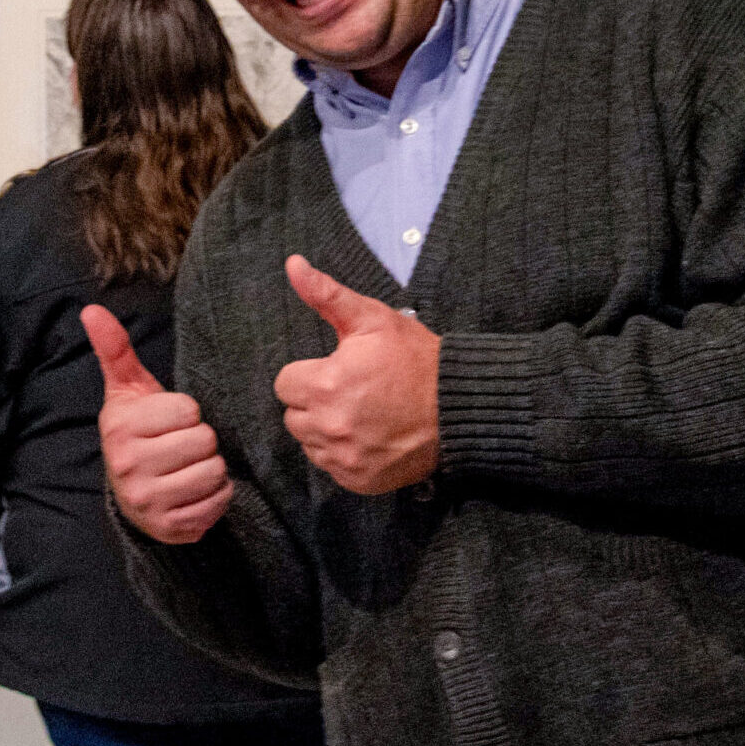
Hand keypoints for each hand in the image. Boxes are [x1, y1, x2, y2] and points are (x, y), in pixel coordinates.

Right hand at [87, 305, 232, 543]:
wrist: (131, 491)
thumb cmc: (138, 430)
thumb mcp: (127, 389)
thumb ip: (115, 349)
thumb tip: (92, 309)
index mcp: (121, 429)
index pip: (188, 410)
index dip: (187, 412)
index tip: (170, 421)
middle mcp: (129, 468)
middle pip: (205, 441)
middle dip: (201, 440)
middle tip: (181, 445)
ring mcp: (150, 502)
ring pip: (215, 472)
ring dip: (212, 467)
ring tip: (189, 466)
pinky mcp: (172, 528)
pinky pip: (220, 502)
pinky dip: (218, 494)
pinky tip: (196, 489)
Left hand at [274, 255, 439, 494]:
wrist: (459, 405)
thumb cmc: (416, 359)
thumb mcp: (372, 318)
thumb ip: (326, 295)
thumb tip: (293, 265)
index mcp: (325, 384)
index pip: (285, 384)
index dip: (309, 374)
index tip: (336, 371)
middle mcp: (329, 426)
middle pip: (294, 416)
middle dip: (314, 402)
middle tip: (351, 391)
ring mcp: (344, 457)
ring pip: (310, 443)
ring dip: (326, 429)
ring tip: (361, 413)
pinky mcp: (359, 480)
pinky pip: (331, 467)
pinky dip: (344, 454)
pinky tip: (369, 436)